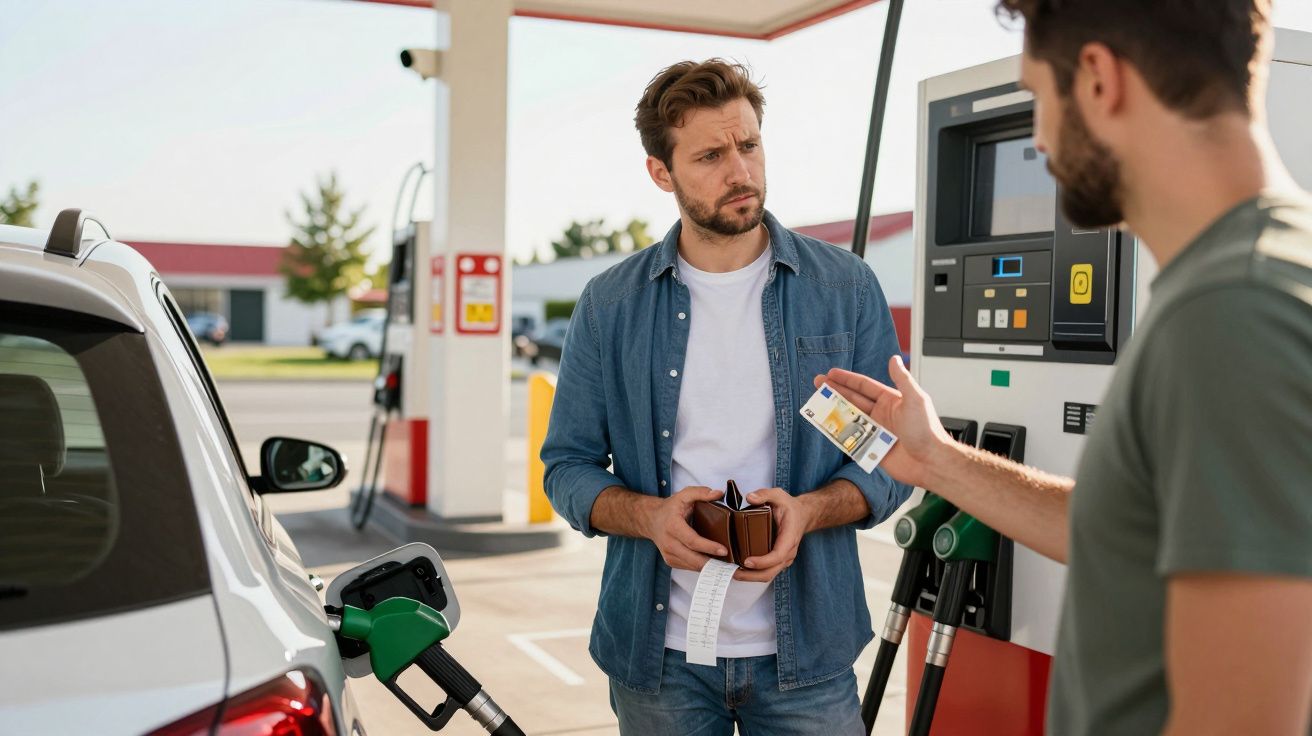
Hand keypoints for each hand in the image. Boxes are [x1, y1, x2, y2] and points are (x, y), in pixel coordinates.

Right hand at [646, 486, 728, 571]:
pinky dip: (703, 567)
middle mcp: (669, 543)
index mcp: (673, 526)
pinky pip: (689, 567)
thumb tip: (718, 494)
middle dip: (713, 564)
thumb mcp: (684, 495)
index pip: (692, 540)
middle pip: (693, 559)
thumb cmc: (670, 508)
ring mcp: (669, 554)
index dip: (708, 547)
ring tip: (728, 568)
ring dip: (710, 569)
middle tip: (732, 566)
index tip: (724, 550)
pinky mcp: (671, 561)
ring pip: (692, 566)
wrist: (651, 520)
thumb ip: (700, 492)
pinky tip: (716, 565)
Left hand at [736, 488, 814, 582]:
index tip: (747, 561)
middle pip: (771, 571)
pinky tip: (739, 569)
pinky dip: (753, 573)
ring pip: (769, 574)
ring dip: (750, 577)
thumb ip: (764, 494)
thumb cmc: (790, 507)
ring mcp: (784, 558)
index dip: (762, 561)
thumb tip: (749, 498)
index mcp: (789, 537)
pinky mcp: (779, 560)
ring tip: (732, 573)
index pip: (778, 555)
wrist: (802, 515)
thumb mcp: (779, 495)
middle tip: (733, 573)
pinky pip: (767, 571)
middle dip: (751, 575)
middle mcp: (788, 551)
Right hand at [814, 355, 954, 489]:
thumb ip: (902, 379)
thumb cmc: (927, 431)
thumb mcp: (915, 400)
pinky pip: (852, 439)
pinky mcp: (872, 447)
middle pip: (853, 400)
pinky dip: (839, 433)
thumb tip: (894, 359)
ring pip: (849, 418)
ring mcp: (875, 431)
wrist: (929, 462)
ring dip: (834, 411)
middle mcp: (881, 414)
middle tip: (818, 385)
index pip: (864, 386)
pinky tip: (828, 427)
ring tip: (818, 404)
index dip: (847, 379)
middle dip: (835, 392)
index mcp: (890, 400)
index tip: (831, 374)